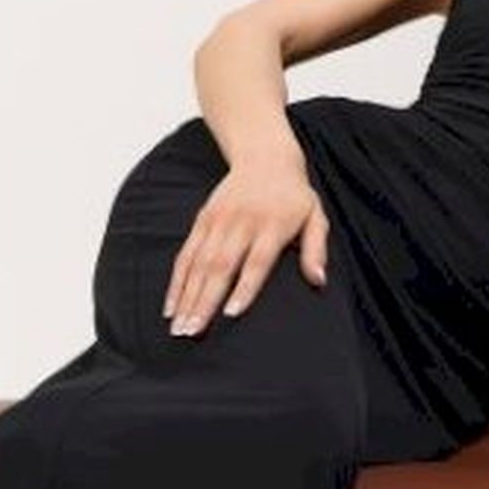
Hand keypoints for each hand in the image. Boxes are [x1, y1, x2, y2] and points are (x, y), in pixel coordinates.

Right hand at [162, 153, 329, 334]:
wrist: (264, 157)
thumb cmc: (294, 195)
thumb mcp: (315, 216)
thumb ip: (316, 249)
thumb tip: (318, 280)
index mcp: (271, 225)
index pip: (256, 261)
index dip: (244, 288)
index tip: (231, 314)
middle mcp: (240, 223)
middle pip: (220, 266)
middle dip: (204, 301)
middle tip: (192, 332)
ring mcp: (218, 222)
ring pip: (198, 263)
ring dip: (186, 297)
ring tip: (177, 327)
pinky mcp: (202, 221)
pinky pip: (186, 254)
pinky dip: (176, 281)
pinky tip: (170, 305)